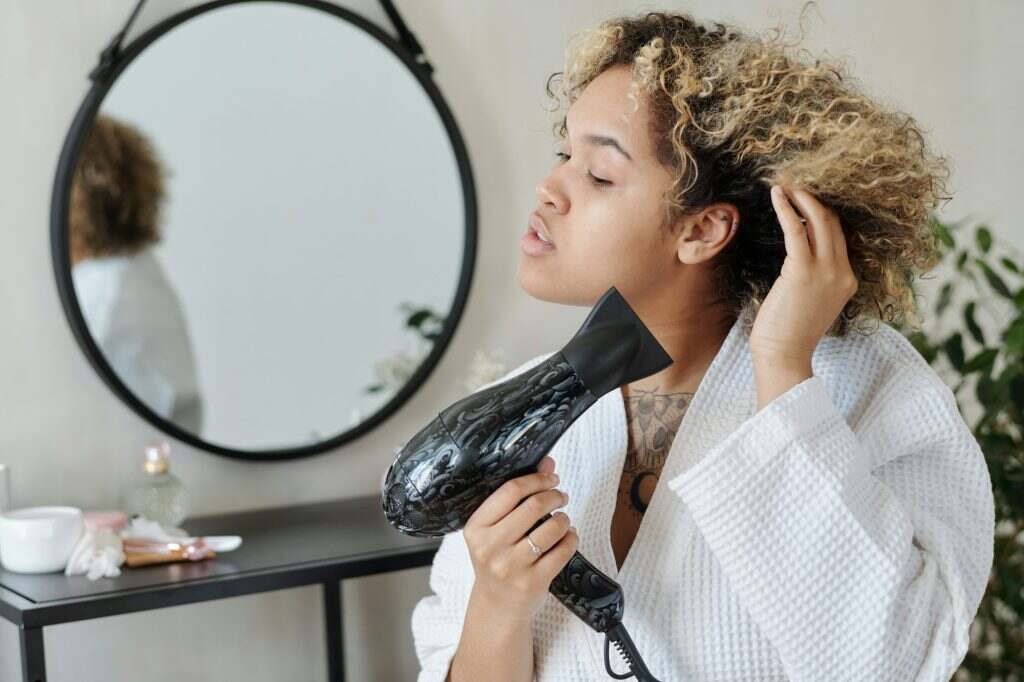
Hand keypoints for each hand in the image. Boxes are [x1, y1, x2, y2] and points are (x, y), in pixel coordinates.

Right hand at [463, 455, 576, 619]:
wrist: (497, 606)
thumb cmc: (498, 559)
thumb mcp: (497, 528)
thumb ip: (519, 495)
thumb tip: (548, 462)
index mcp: (476, 528)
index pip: (510, 491)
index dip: (536, 479)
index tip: (551, 477)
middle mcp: (490, 546)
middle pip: (532, 506)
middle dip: (554, 496)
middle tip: (561, 496)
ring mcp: (511, 566)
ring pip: (551, 528)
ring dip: (563, 518)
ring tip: (563, 519)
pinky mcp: (532, 582)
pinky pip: (562, 551)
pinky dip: (571, 538)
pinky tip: (568, 536)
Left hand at [750, 184, 857, 365]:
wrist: (784, 354)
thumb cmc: (789, 331)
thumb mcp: (812, 301)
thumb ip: (815, 278)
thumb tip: (798, 256)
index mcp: (848, 280)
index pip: (840, 236)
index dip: (823, 212)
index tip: (806, 197)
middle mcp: (843, 272)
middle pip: (834, 223)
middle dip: (814, 198)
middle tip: (795, 182)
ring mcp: (827, 271)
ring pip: (820, 220)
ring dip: (802, 198)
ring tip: (785, 185)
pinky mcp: (803, 271)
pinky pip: (797, 229)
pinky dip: (787, 209)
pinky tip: (777, 196)